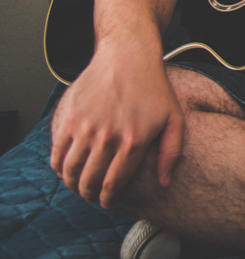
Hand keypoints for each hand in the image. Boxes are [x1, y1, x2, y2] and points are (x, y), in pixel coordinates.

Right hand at [50, 44, 183, 207]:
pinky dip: (58, 167)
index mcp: (133, 141)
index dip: (109, 199)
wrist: (128, 56)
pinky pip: (56, 153)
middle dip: (89, 195)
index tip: (108, 201)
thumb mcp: (174, 119)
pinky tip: (67, 167)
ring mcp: (85, 127)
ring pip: (69, 171)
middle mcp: (107, 137)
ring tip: (79, 184)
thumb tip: (164, 183)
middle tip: (92, 195)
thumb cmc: (154, 88)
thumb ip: (171, 153)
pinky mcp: (68, 117)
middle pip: (88, 182)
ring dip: (72, 184)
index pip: (113, 184)